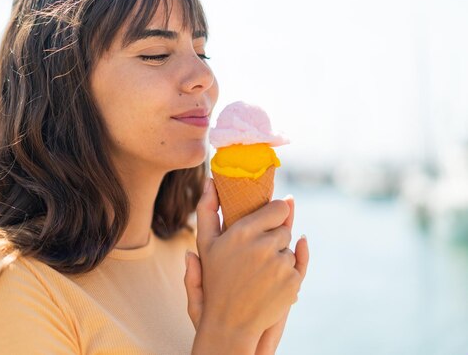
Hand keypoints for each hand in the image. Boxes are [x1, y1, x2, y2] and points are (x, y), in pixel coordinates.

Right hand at [184, 179, 308, 349]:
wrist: (230, 323)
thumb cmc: (215, 279)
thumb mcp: (206, 244)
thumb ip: (206, 210)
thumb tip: (210, 181)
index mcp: (243, 231)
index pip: (279, 207)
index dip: (275, 213)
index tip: (267, 220)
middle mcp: (264, 245)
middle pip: (285, 228)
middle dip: (274, 237)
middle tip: (256, 252)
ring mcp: (281, 265)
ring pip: (290, 248)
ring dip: (279, 255)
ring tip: (259, 271)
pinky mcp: (293, 282)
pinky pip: (297, 267)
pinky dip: (287, 272)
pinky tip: (269, 281)